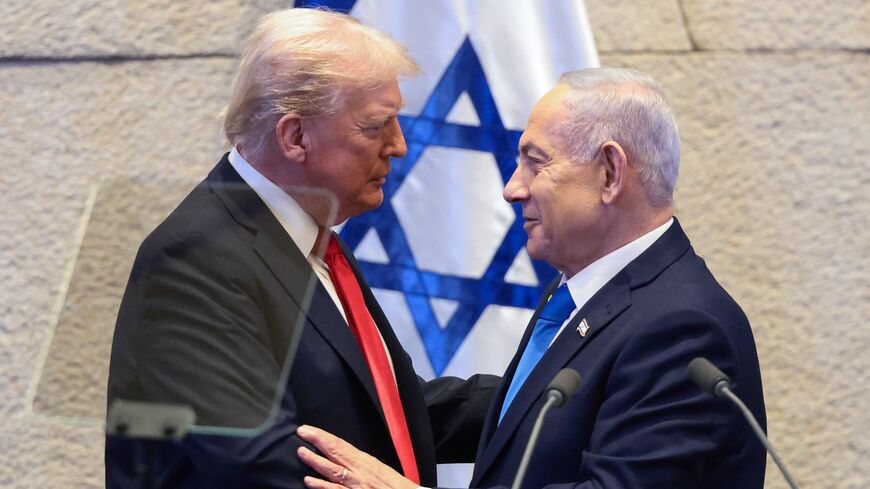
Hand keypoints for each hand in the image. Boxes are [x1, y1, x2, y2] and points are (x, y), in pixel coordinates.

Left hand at [296, 425, 418, 488]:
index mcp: (365, 461)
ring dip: (315, 461)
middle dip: (317, 441)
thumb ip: (361, 463)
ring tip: (301, 453)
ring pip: (332, 471)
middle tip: (301, 433)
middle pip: (335, 452)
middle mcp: (359, 471)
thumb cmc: (395, 486)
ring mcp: (355, 485)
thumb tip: (344, 456)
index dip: (322, 436)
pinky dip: (321, 485)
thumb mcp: (378, 469)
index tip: (308, 429)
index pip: (340, 444)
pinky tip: (309, 481)